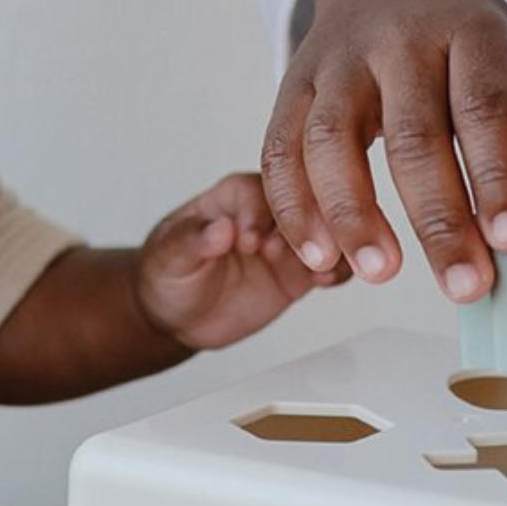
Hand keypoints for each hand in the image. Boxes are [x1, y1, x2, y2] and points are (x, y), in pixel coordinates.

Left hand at [136, 170, 345, 351]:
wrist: (179, 315)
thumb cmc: (168, 275)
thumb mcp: (168, 258)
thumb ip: (192, 241)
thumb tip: (219, 229)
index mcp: (234, 195)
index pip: (261, 190)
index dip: (260, 214)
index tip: (251, 242)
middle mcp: (267, 212)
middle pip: (304, 204)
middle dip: (308, 226)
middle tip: (299, 253)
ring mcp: (288, 241)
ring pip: (325, 232)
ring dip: (332, 246)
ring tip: (322, 266)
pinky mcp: (300, 271)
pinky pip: (332, 264)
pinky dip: (337, 270)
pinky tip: (327, 280)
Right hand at [261, 0, 506, 300]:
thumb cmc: (469, 46)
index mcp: (473, 33)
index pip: (484, 105)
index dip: (498, 174)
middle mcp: (400, 40)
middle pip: (412, 133)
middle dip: (438, 217)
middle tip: (464, 285)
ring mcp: (339, 62)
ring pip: (331, 138)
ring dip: (353, 214)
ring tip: (381, 275)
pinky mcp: (294, 85)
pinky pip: (281, 149)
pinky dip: (295, 207)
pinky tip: (320, 255)